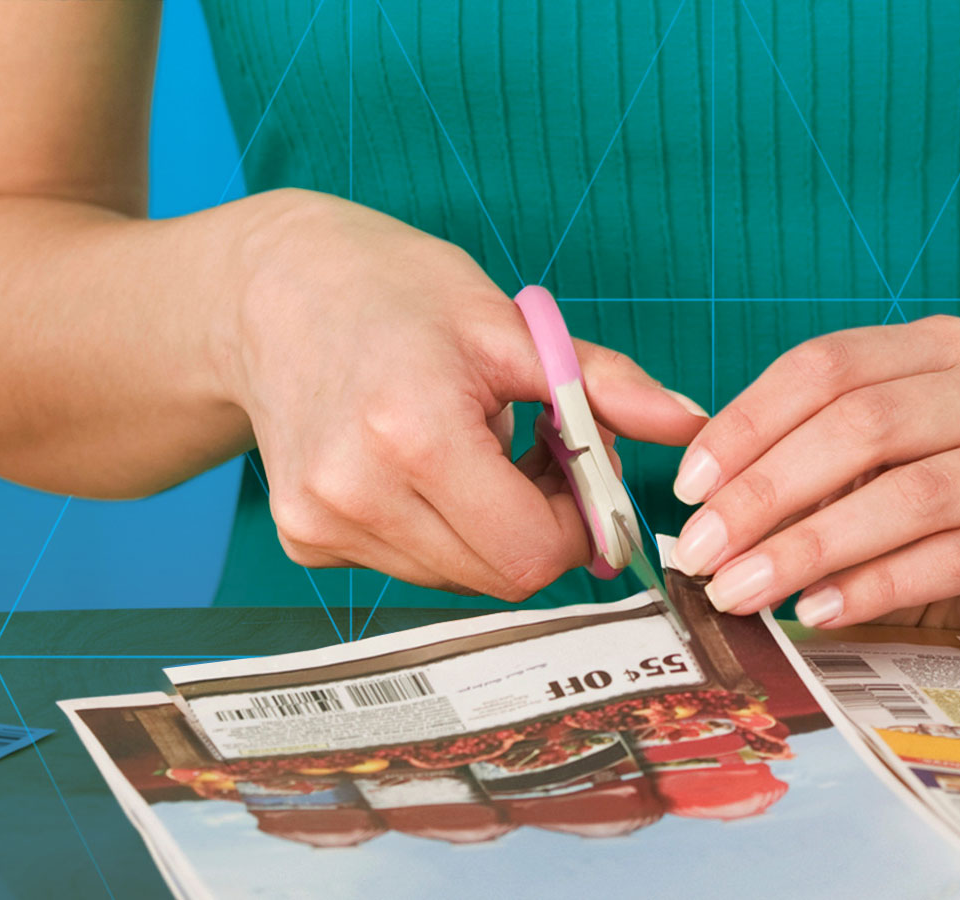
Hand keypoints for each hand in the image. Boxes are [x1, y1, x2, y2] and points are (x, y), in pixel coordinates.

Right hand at [219, 189, 707, 600]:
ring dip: (491, 529)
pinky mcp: (305, 540)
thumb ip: (604, 384)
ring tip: (474, 449)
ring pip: (458, 578)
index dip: (579, 522)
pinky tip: (424, 468)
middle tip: (534, 453)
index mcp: (413, 435)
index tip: (581, 467)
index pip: (532, 551)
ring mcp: (321, 524)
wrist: (272, 292)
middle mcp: (356, 494)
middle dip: (541, 526)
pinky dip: (442, 531)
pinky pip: (410, 566)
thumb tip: (687, 423)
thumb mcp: (507, 323)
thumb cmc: (393, 292)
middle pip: (500, 576)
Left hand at [669, 315, 959, 639]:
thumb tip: (704, 498)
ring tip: (742, 587)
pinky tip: (816, 609)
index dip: (748, 423)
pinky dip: (873, 586)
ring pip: (909, 496)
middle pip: (863, 425)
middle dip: (766, 492)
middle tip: (703, 549)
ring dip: (809, 547)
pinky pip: (950, 559)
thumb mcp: (868, 462)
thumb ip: (800, 460)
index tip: (690, 484)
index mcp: (938, 349)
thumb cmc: (937, 505)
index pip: (826, 366)